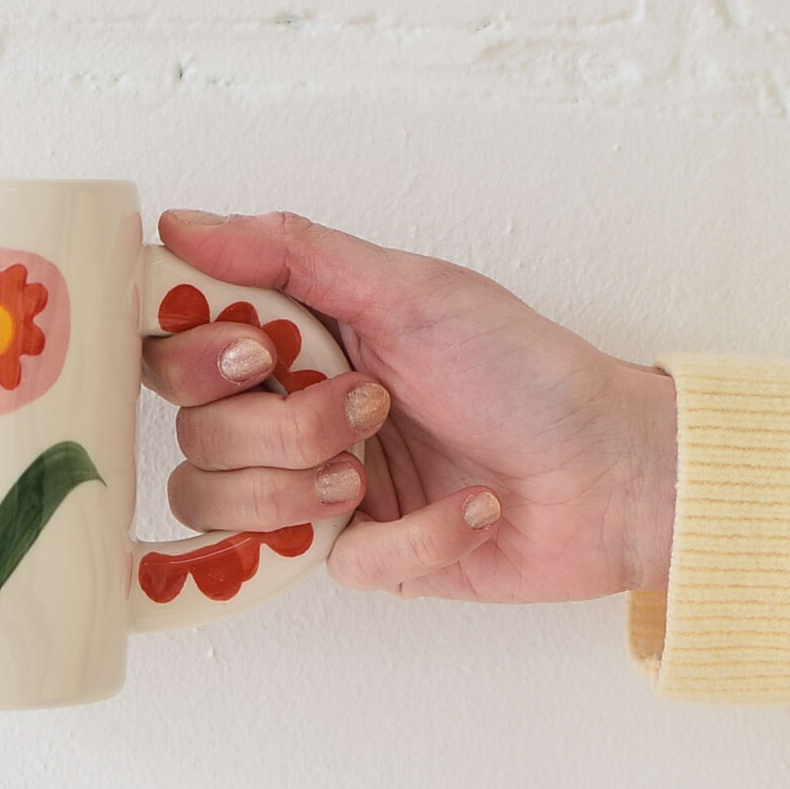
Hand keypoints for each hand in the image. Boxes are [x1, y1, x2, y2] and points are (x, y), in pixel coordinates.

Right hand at [142, 211, 676, 599]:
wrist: (613, 473)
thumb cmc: (522, 371)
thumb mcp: (408, 289)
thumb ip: (289, 253)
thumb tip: (179, 225)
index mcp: (292, 344)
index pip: (176, 356)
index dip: (193, 360)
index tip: (256, 352)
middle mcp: (287, 418)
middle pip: (194, 436)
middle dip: (280, 426)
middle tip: (366, 402)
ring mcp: (312, 493)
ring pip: (224, 508)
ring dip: (308, 482)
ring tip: (381, 464)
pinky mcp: (354, 560)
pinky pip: (326, 563)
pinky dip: (414, 533)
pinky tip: (467, 508)